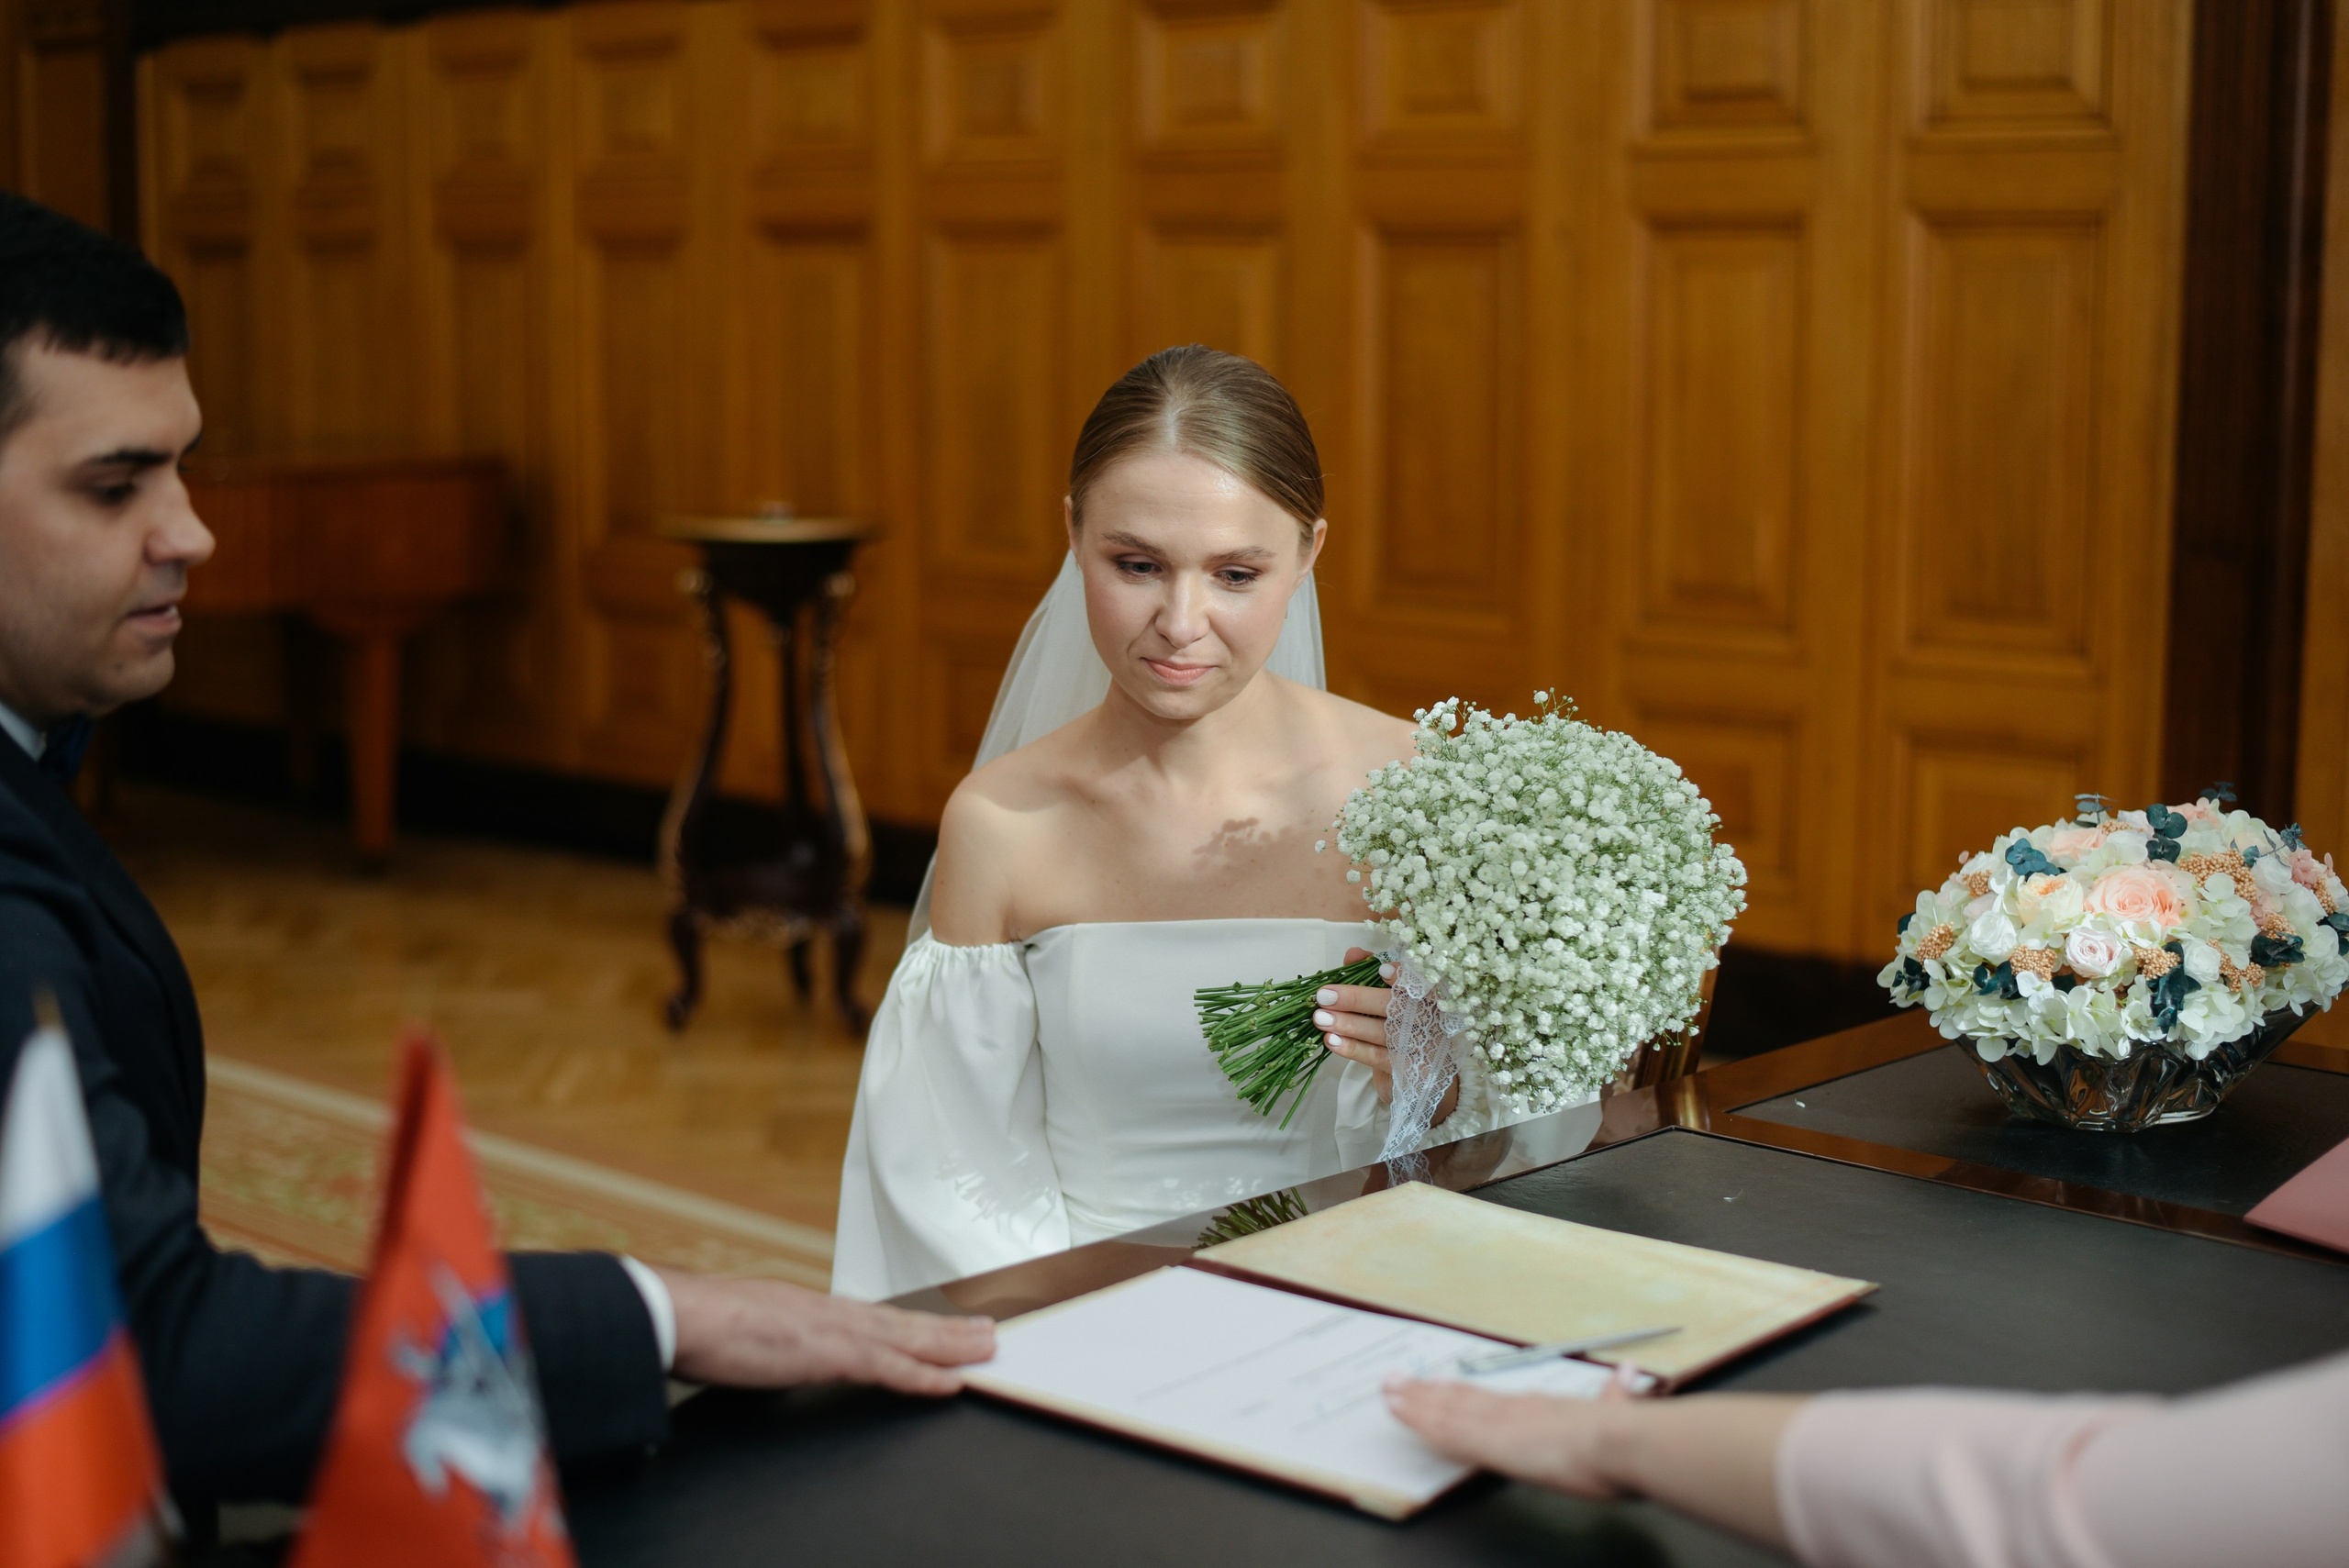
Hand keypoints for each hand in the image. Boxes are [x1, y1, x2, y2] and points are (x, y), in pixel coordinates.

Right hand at [656, 1270, 994, 1395]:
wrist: (677, 1314)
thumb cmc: (701, 1324)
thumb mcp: (750, 1328)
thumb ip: (774, 1337)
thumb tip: (779, 1347)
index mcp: (810, 1307)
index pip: (874, 1315)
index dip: (912, 1322)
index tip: (941, 1323)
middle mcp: (828, 1311)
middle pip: (901, 1320)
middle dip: (947, 1328)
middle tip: (988, 1331)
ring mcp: (830, 1329)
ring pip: (905, 1337)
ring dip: (949, 1345)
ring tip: (985, 1348)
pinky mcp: (825, 1352)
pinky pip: (886, 1367)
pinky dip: (921, 1375)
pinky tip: (948, 1383)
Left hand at [1316, 947, 1459, 1121]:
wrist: (1419, 1074)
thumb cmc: (1400, 1025)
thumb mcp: (1388, 998)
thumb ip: (1371, 972)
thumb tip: (1354, 954)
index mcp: (1430, 997)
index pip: (1421, 983)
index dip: (1403, 976)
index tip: (1381, 970)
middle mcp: (1432, 1020)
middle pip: (1395, 1007)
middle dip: (1358, 999)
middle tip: (1324, 996)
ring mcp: (1422, 1047)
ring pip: (1383, 1033)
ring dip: (1349, 1024)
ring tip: (1320, 1018)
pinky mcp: (1409, 1071)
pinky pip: (1378, 1057)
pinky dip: (1353, 1048)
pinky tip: (1331, 1040)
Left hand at [1383, 1373, 1638, 1498]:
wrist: (1620, 1444)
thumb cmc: (1623, 1439)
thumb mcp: (1620, 1413)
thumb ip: (1618, 1395)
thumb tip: (1629, 1373)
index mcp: (1544, 1408)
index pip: (1493, 1400)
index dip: (1463, 1393)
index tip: (1441, 1384)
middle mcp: (1516, 1410)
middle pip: (1463, 1400)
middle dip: (1428, 1393)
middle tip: (1398, 1381)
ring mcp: (1500, 1424)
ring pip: (1447, 1410)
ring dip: (1414, 1401)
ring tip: (1387, 1390)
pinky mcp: (1490, 1441)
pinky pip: (1445, 1430)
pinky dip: (1419, 1419)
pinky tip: (1400, 1411)